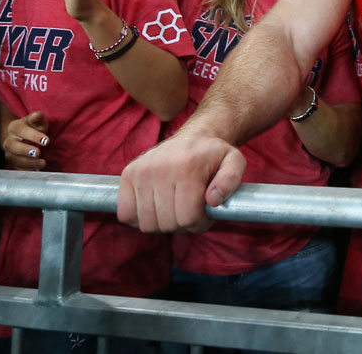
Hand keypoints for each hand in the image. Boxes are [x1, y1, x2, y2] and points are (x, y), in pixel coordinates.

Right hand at [1, 111, 49, 170]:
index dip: (33, 136)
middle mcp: (9, 140)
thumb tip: (37, 115)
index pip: (21, 130)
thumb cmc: (34, 126)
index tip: (47, 141)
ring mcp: (9, 152)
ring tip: (42, 163)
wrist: (25, 136)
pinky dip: (26, 170)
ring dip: (28, 162)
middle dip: (25, 150)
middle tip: (38, 153)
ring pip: (13, 158)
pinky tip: (37, 170)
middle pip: (12, 146)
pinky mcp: (12, 161)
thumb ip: (38, 117)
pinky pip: (16, 167)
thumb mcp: (37, 120)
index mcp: (14, 127)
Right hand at [117, 131, 246, 233]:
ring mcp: (140, 172)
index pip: (187, 218)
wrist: (193, 137)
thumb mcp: (234, 161)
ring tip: (174, 209)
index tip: (204, 215)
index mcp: (187, 167)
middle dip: (182, 225)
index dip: (199, 224)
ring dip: (163, 223)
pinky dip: (140, 218)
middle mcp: (159, 169)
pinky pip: (126, 215)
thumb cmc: (213, 155)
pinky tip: (156, 207)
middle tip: (190, 212)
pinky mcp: (127, 175)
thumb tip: (212, 200)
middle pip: (167, 223)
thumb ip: (231, 180)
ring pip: (147, 223)